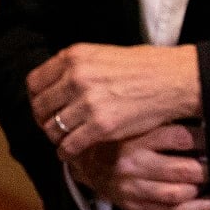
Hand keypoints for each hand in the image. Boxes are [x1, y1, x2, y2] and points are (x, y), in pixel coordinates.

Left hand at [27, 42, 201, 158]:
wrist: (174, 80)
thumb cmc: (147, 68)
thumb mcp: (105, 55)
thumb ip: (80, 67)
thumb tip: (64, 84)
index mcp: (74, 57)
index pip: (35, 82)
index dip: (37, 99)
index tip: (45, 108)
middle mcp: (75, 78)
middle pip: (41, 107)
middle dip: (45, 121)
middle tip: (55, 128)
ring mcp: (87, 103)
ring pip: (53, 128)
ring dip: (57, 138)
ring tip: (66, 141)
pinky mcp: (101, 125)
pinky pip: (70, 144)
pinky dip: (67, 152)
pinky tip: (72, 154)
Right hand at [67, 123, 209, 209]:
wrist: (80, 159)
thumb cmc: (115, 135)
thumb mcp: (131, 118)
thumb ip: (159, 116)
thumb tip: (199, 107)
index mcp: (134, 137)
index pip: (179, 138)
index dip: (205, 139)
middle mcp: (132, 165)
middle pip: (182, 170)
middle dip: (208, 167)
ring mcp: (133, 188)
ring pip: (179, 193)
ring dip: (203, 187)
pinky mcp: (135, 206)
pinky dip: (199, 208)